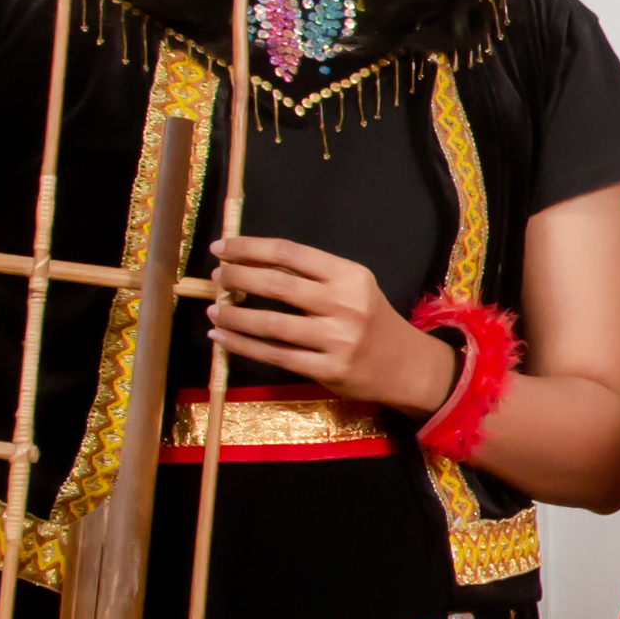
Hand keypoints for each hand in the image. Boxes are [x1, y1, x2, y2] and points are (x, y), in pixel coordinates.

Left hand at [208, 233, 458, 412]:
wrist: (405, 366)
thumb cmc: (371, 320)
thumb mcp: (352, 287)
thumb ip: (309, 275)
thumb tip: (251, 263)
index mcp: (350, 275)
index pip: (290, 253)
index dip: (250, 248)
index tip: (222, 248)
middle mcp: (345, 305)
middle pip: (277, 285)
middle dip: (237, 278)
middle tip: (216, 277)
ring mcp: (336, 340)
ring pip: (270, 324)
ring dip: (234, 314)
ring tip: (214, 308)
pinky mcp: (327, 370)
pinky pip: (274, 356)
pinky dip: (242, 344)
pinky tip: (222, 335)